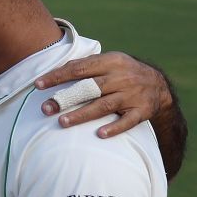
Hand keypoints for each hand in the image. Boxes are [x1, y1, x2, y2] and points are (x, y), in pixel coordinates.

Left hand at [36, 52, 171, 138]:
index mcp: (111, 62)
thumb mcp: (107, 62)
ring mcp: (133, 95)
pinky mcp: (143, 111)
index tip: (38, 85)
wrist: (159, 85)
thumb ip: (83, 65)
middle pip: (90, 88)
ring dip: (83, 114)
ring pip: (105, 105)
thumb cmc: (121, 72)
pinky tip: (99, 134)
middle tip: (46, 108)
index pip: (79, 68)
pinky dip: (114, 128)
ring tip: (63, 122)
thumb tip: (54, 71)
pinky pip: (128, 121)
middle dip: (66, 98)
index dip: (58, 76)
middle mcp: (122, 77)